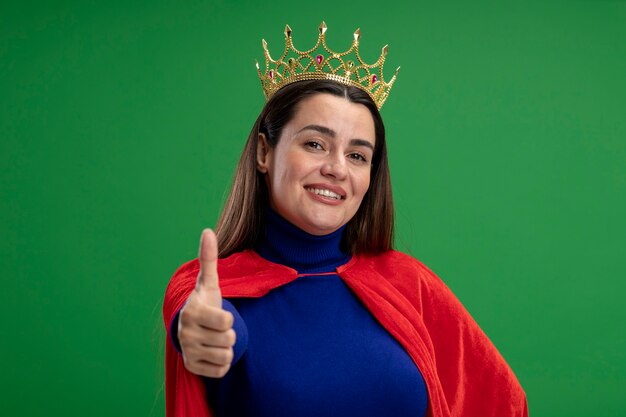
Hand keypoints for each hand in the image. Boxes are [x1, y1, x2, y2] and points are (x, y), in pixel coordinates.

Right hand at [178, 229, 235, 377]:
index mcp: (192, 313)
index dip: (229, 318)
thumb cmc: (205, 303)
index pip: (226, 321)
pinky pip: (221, 370)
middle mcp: (186, 334)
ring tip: (215, 338)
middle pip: (228, 339)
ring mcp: (188, 352)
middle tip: (218, 328)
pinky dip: (222, 363)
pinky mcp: (193, 368)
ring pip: (226, 356)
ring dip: (226, 348)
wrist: (191, 329)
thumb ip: (209, 259)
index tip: (219, 315)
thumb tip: (207, 231)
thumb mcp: (209, 283)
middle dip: (228, 333)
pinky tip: (212, 352)